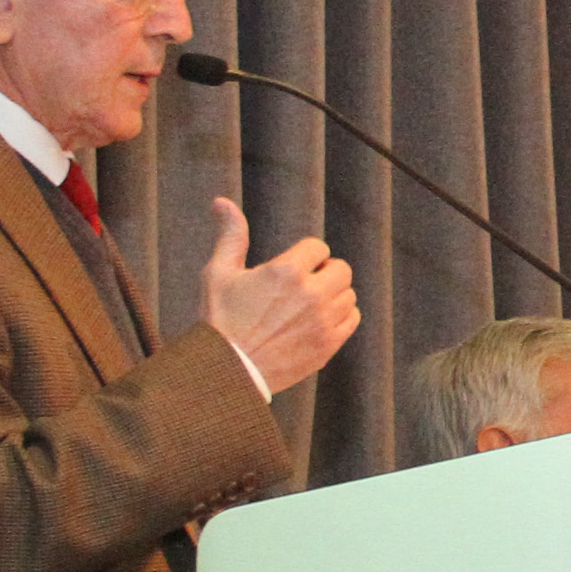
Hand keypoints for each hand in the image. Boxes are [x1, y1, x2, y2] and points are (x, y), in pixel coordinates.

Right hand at [203, 196, 356, 390]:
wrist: (226, 370)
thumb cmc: (219, 320)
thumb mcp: (218, 273)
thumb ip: (230, 236)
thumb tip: (222, 201)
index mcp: (286, 272)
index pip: (318, 247)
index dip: (306, 254)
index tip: (293, 266)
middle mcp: (311, 294)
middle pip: (341, 269)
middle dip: (325, 271)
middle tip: (305, 283)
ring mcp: (323, 322)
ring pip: (349, 294)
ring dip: (334, 294)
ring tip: (309, 303)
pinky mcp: (328, 345)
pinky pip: (352, 318)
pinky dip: (342, 316)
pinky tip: (321, 319)